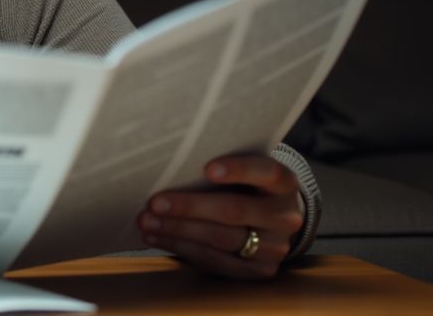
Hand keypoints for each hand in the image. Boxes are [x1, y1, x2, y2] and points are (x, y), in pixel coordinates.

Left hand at [137, 155, 303, 278]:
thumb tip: (169, 161)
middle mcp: (285, 216)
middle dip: (189, 206)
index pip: (266, 172)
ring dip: (178, 230)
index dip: (238, 170)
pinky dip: (182, 248)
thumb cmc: (244, 186)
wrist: (270, 221)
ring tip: (147, 222)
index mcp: (283, 183)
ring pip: (222, 239)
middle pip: (234, 211)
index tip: (207, 168)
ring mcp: (275, 247)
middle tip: (154, 203)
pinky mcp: (259, 271)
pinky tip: (158, 237)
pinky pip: (217, 261)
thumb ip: (219, 167)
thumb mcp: (242, 171)